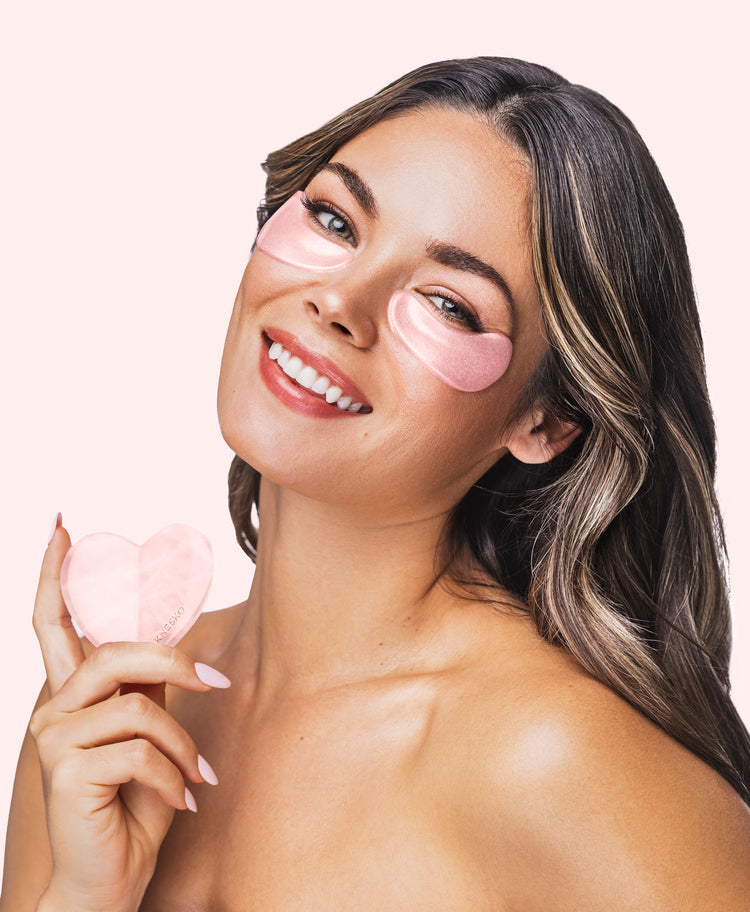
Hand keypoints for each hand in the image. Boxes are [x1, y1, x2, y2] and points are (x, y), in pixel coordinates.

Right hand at [29, 516, 227, 911]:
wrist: (108, 885)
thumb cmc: (132, 808)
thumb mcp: (150, 738)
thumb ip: (151, 693)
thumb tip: (182, 654)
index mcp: (73, 695)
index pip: (55, 622)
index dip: (57, 572)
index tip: (62, 526)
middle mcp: (54, 709)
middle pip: (117, 652)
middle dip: (174, 663)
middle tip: (216, 682)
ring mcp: (54, 739)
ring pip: (139, 705)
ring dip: (181, 743)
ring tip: (195, 775)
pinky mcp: (67, 773)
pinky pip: (140, 750)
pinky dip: (172, 776)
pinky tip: (180, 800)